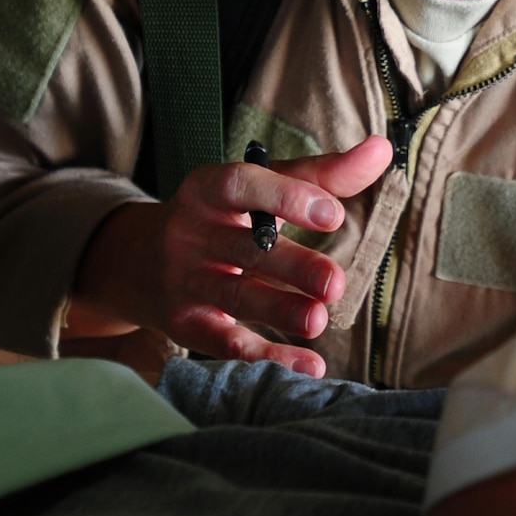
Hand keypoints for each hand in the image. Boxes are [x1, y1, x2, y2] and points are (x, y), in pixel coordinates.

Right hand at [73, 136, 391, 377]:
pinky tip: (309, 365)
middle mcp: (191, 233)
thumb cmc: (217, 219)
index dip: (285, 198)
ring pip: (235, 299)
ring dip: (280, 312)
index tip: (333, 214)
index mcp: (208, 190)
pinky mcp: (186, 325)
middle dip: (292, 267)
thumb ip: (321, 174)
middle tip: (336, 284)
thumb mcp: (256, 189)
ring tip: (319, 320)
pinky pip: (227, 343)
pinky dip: (269, 358)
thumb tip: (382, 151)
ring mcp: (185, 282)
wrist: (133, 262)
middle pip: (244, 250)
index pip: (242, 185)